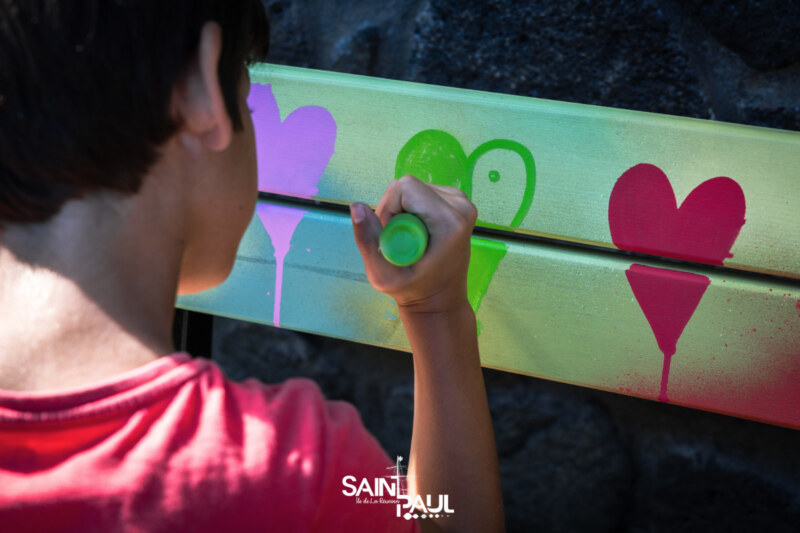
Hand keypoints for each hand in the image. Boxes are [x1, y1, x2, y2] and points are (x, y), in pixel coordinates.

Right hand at [350, 175, 476, 313]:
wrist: (440, 299)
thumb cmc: (413, 291)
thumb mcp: (383, 274)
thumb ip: (367, 240)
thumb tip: (356, 206)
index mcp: (449, 221)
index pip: (405, 188)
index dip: (388, 209)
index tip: (392, 236)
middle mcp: (461, 206)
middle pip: (409, 186)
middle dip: (393, 210)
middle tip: (397, 240)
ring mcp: (462, 202)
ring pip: (414, 188)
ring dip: (401, 210)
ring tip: (408, 239)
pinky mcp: (458, 202)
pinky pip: (422, 192)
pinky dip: (412, 209)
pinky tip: (417, 232)